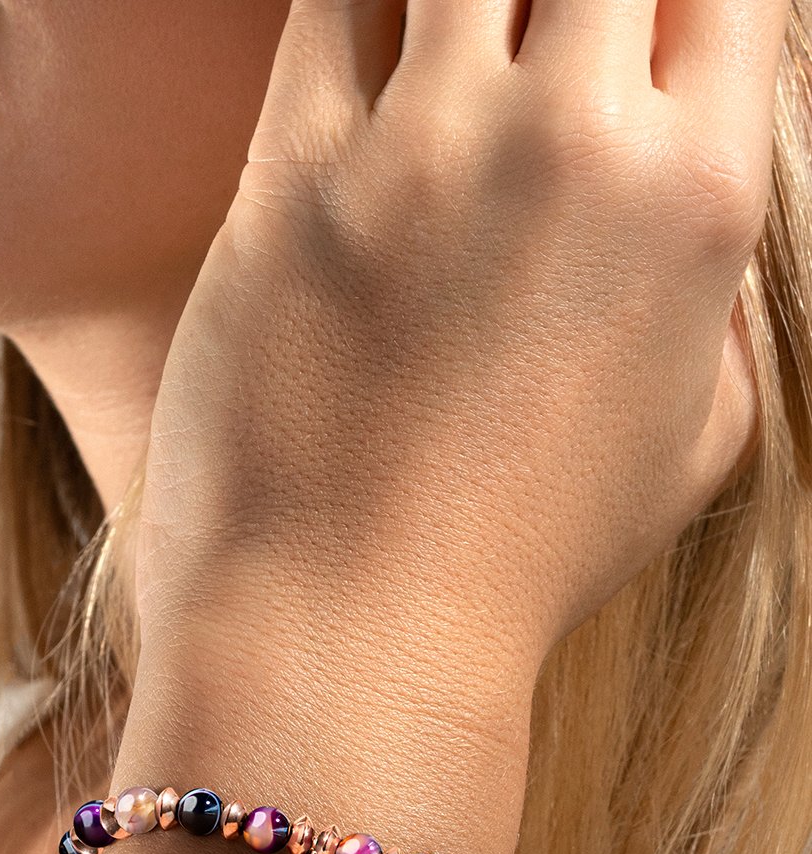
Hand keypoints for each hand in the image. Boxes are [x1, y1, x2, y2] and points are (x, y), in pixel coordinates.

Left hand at [135, 0, 783, 679]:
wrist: (349, 635)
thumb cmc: (521, 563)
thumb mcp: (693, 445)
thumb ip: (717, 300)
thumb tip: (694, 214)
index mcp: (696, 202)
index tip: (638, 25)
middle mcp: (572, 144)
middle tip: (534, 39)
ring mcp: (423, 149)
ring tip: (449, 41)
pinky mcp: (290, 176)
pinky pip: (322, 1)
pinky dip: (350, 4)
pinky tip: (362, 37)